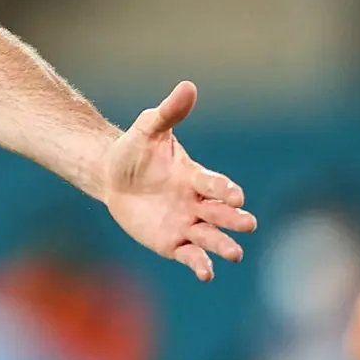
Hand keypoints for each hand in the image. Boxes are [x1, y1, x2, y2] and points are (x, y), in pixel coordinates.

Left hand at [100, 80, 255, 280]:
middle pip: (220, 214)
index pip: (215, 185)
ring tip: (235, 254)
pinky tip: (207, 273)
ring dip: (223, 245)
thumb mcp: (148, 128)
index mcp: (195, 176)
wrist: (111, 175)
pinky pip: (190, 255)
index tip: (236, 196)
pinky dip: (200, 264)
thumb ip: (169, 112)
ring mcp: (186, 224)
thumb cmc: (134, 150)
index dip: (225, 190)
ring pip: (210, 238)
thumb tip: (188, 86)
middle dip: (234, 219)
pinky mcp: (172, 243)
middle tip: (248, 225)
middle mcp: (196, 203)